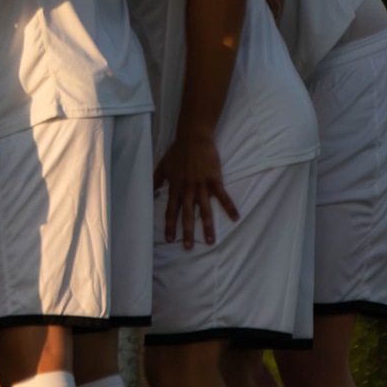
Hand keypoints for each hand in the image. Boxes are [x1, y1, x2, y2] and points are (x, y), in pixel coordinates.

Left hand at [153, 131, 237, 248]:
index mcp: (175, 187)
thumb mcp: (162, 166)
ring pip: (205, 210)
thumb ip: (156, 180)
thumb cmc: (177, 151)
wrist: (193, 138)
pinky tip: (236, 218)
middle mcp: (187, 190)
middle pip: (187, 215)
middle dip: (187, 232)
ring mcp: (202, 186)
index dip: (170, 225)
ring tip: (210, 241)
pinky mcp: (214, 180)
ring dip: (207, 227)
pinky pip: (223, 196)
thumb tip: (150, 190)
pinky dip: (230, 207)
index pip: (170, 211)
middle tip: (187, 247)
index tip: (170, 239)